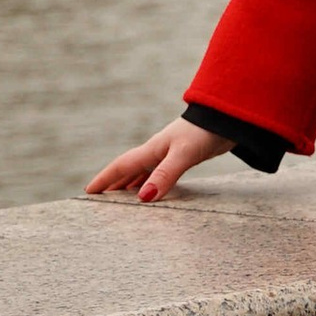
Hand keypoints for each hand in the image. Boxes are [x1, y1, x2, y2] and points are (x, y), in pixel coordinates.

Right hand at [86, 117, 228, 203]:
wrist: (227, 117)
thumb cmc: (204, 132)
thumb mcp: (183, 155)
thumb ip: (165, 175)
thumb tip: (144, 198)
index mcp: (152, 150)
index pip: (122, 166)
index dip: (105, 179)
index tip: (88, 191)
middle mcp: (157, 151)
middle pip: (129, 169)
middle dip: (113, 183)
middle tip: (99, 198)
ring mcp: (169, 152)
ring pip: (143, 171)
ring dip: (130, 184)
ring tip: (120, 199)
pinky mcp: (183, 156)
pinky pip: (158, 173)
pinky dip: (150, 182)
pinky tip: (152, 189)